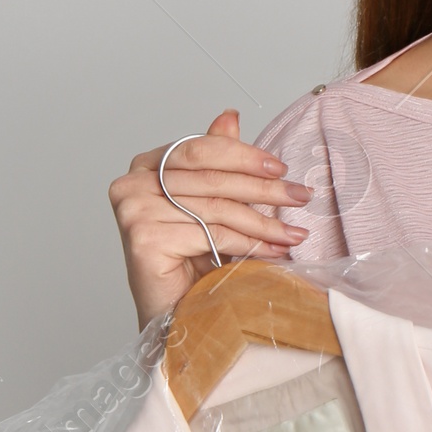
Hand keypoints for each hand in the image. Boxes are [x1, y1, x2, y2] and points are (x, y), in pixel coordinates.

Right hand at [108, 110, 313, 326]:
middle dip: (263, 189)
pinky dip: (248, 244)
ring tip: (293, 232)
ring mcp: (133, 210)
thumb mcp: (210, 205)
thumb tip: (230, 116)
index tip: (281, 169)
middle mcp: (131, 184)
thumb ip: (216, 162)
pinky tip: (273, 251)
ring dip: (263, 222)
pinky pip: (210, 234)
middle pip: (210, 178)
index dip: (244, 156)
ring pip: (215, 208)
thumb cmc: (191, 261)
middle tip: (300, 196)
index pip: (200, 148)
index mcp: (145, 166)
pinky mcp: (143, 239)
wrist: (176, 315)